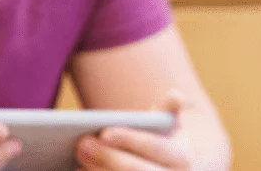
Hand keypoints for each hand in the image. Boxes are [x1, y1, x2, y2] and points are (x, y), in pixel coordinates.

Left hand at [75, 90, 190, 170]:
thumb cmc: (165, 144)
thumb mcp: (172, 127)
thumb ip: (169, 111)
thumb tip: (176, 96)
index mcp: (183, 158)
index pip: (155, 147)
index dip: (130, 139)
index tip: (104, 132)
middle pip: (138, 170)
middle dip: (108, 157)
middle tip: (81, 143)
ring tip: (78, 162)